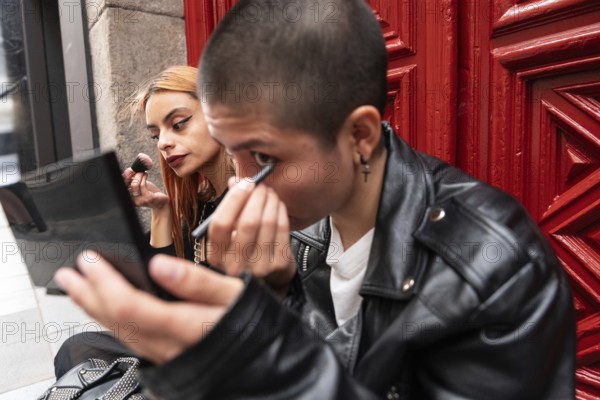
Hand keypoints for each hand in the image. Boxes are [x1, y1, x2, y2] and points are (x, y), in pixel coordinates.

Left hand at [54, 253, 243, 363]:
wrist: (265, 362)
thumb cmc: (253, 325)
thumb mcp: (235, 295)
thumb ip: (198, 282)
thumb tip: (161, 265)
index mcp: (184, 326)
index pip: (128, 304)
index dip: (104, 281)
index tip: (91, 259)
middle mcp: (167, 346)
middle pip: (114, 320)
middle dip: (87, 294)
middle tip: (69, 273)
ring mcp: (163, 355)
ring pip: (118, 332)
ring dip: (93, 308)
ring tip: (77, 289)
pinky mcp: (165, 357)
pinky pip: (129, 339)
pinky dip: (111, 320)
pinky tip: (107, 311)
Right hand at [122, 168, 168, 209]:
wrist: (162, 201)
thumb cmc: (150, 192)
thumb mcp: (140, 185)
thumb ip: (134, 179)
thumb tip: (129, 170)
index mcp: (128, 197)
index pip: (122, 185)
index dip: (125, 176)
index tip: (130, 170)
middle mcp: (132, 200)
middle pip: (125, 185)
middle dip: (131, 175)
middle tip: (138, 170)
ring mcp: (139, 200)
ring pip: (134, 184)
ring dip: (139, 175)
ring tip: (143, 172)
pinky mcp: (147, 198)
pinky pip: (142, 185)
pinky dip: (144, 177)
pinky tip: (146, 174)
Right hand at [207, 178, 295, 295]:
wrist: (267, 280)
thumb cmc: (243, 252)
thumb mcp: (229, 236)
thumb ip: (230, 210)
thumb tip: (235, 181)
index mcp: (216, 257)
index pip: (220, 225)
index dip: (233, 200)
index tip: (244, 184)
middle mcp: (235, 265)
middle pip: (247, 222)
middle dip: (256, 197)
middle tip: (260, 185)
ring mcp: (259, 267)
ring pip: (267, 223)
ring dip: (270, 201)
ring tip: (269, 192)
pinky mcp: (279, 265)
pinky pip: (282, 229)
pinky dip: (280, 211)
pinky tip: (278, 204)